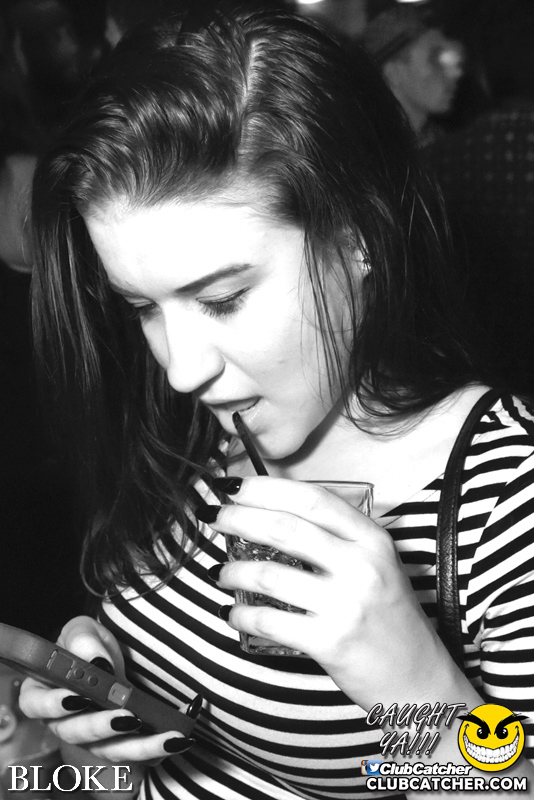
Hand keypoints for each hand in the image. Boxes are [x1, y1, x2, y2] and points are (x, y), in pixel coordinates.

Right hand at [18, 616, 195, 761]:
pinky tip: (179, 738)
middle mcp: (63, 722)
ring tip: (168, 737)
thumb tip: (97, 664)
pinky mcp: (119, 744)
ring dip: (139, 746)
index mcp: (43, 692)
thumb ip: (83, 641)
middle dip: (102, 727)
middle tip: (128, 717)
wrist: (112, 658)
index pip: (35, 705)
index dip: (53, 705)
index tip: (77, 698)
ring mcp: (92, 739)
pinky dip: (159, 748)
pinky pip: (137, 754)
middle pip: (75, 733)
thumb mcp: (83, 631)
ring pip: (109, 750)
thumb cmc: (88, 646)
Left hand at [201, 477, 454, 709]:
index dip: (266, 488)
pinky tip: (231, 611)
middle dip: (238, 518)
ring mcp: (345, 604)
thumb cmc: (388, 615)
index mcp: (373, 539)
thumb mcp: (377, 564)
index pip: (312, 499)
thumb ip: (337, 537)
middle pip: (285, 528)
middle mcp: (361, 565)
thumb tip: (272, 512)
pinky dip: (241, 614)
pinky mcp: (329, 641)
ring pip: (270, 574)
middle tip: (212, 517)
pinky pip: (269, 621)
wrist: (417, 678)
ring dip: (234, 570)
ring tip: (220, 572)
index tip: (233, 486)